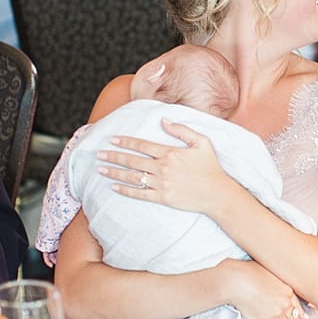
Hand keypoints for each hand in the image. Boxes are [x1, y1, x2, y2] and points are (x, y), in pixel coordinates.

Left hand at [97, 122, 237, 214]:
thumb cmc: (211, 167)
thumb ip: (182, 130)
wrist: (217, 194)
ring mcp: (161, 184)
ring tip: (101, 170)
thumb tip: (163, 121)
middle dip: (114, 157)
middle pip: (133, 161)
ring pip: (133, 177)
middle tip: (100, 155)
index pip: (142, 146)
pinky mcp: (162, 198)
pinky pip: (140, 194)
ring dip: (115, 173)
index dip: (125, 142)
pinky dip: (125, 191)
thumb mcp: (202, 142)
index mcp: (170, 153)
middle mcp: (163, 168)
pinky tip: (114, 187)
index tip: (112, 139)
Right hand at [218, 259, 308, 318]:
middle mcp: (284, 304)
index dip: (301, 313)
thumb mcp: (270, 271)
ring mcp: (274, 314)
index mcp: (287, 291)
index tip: (304, 318)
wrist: (237, 281)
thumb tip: (276, 282)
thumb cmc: (250, 271)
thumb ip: (277, 279)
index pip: (297, 305)